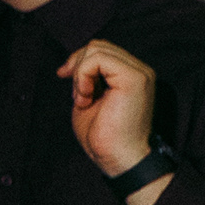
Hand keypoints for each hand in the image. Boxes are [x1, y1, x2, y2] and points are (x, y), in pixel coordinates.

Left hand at [58, 36, 157, 180]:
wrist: (118, 159)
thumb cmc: (104, 137)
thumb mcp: (90, 98)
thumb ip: (87, 78)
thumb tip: (73, 62)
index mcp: (131, 75)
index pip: (103, 50)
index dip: (79, 60)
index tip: (63, 77)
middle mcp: (140, 71)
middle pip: (99, 45)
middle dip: (77, 64)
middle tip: (75, 93)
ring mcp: (139, 73)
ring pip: (97, 49)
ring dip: (80, 74)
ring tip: (83, 98)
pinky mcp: (134, 78)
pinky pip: (98, 59)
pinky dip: (83, 76)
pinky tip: (86, 97)